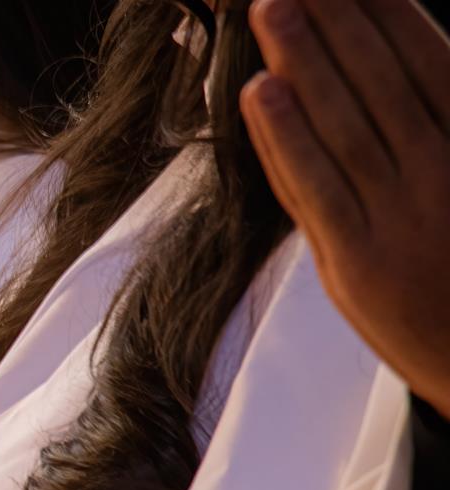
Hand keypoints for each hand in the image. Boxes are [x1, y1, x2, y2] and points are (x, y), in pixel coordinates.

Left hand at [244, 0, 449, 415]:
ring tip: (273, 8)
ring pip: (344, 124)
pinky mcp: (355, 262)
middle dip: (340, 22)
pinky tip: (260, 92)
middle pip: (382, 81)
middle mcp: (444, 172)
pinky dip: (284, 139)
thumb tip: (421, 66)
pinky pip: (313, 189)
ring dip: (304, 62)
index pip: (429, 60)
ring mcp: (400, 217)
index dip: (389, 14)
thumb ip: (442, 125)